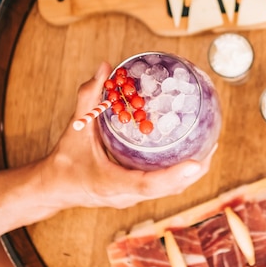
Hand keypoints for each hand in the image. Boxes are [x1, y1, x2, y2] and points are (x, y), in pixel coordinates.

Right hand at [37, 62, 214, 216]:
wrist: (54, 188)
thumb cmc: (64, 160)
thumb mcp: (76, 127)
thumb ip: (89, 97)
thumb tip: (105, 68)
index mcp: (111, 183)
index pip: (146, 184)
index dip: (173, 175)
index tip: (196, 163)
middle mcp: (126, 195)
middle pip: (167, 190)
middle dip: (192, 173)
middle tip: (211, 148)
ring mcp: (132, 198)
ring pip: (168, 191)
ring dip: (190, 175)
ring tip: (209, 150)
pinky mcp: (134, 195)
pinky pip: (162, 187)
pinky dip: (178, 175)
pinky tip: (190, 156)